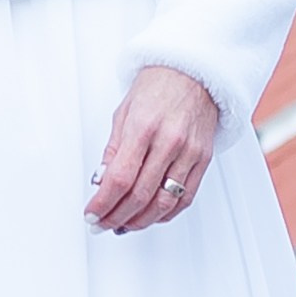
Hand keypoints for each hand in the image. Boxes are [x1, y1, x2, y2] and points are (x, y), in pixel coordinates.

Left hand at [86, 65, 217, 233]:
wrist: (193, 72)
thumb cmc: (158, 86)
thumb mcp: (123, 112)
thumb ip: (113, 150)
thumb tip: (102, 183)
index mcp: (143, 127)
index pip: (120, 178)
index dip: (103, 203)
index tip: (92, 214)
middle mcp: (169, 141)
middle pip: (140, 195)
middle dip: (116, 216)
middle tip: (102, 223)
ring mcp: (190, 152)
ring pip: (164, 203)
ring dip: (140, 221)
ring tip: (123, 224)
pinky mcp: (204, 160)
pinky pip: (186, 198)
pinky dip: (166, 214)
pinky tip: (151, 216)